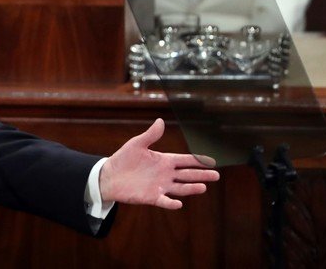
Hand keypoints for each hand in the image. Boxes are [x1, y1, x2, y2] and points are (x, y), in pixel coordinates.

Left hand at [99, 118, 218, 208]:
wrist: (110, 176)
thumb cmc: (123, 159)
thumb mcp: (137, 144)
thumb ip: (150, 135)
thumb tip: (160, 121)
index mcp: (164, 161)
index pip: (185, 161)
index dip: (198, 161)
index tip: (212, 161)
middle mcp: (165, 174)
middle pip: (187, 175)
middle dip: (201, 175)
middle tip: (216, 175)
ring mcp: (160, 186)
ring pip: (180, 188)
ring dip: (191, 188)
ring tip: (203, 187)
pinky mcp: (152, 197)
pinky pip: (164, 201)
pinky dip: (171, 203)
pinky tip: (179, 203)